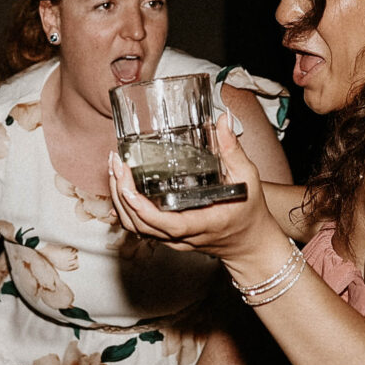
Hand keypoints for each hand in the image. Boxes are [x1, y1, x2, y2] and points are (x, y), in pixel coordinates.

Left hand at [109, 111, 291, 278]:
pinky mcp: (167, 237)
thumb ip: (232, 150)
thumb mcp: (247, 178)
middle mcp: (183, 236)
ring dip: (119, 201)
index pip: (165, 223)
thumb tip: (222, 121)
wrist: (249, 243)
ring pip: (135, 228)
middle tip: (116, 163)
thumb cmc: (249, 212)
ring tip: (115, 170)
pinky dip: (125, 208)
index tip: (127, 184)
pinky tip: (121, 186)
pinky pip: (140, 227)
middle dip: (121, 195)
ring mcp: (173, 240)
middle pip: (140, 224)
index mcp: (202, 223)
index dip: (141, 207)